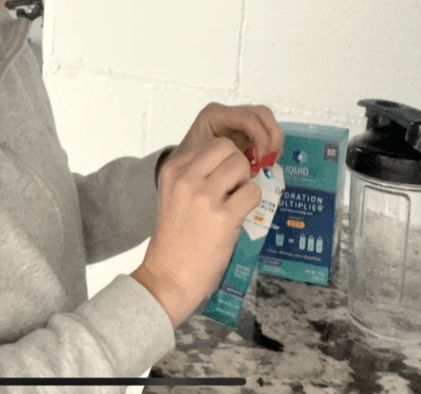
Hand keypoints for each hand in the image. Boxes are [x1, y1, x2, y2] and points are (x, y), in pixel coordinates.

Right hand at [134, 104, 283, 327]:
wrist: (168, 276)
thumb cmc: (175, 239)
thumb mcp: (174, 195)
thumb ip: (196, 175)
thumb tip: (231, 161)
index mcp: (173, 170)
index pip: (212, 143)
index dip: (224, 159)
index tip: (223, 178)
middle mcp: (186, 179)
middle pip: (227, 148)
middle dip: (237, 165)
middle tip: (233, 188)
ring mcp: (205, 197)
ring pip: (242, 166)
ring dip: (245, 183)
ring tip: (234, 203)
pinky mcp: (224, 217)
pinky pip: (252, 192)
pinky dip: (251, 203)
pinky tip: (238, 217)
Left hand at [168, 103, 283, 176]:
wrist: (182, 169)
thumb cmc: (189, 165)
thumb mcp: (203, 163)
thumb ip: (224, 163)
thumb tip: (249, 168)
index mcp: (214, 115)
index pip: (248, 118)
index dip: (261, 138)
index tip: (262, 159)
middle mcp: (227, 113)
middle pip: (262, 114)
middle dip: (271, 138)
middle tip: (268, 161)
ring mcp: (236, 120)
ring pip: (267, 121)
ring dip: (272, 143)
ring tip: (265, 164)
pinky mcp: (243, 130)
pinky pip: (264, 132)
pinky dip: (269, 147)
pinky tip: (262, 163)